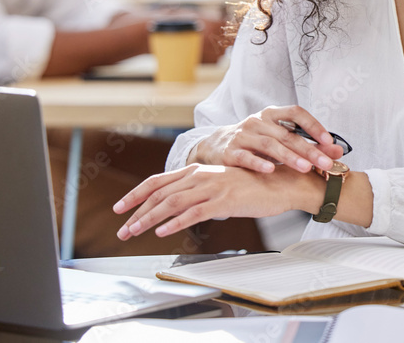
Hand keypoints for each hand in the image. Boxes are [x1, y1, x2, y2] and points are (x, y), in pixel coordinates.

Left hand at [114, 163, 318, 238]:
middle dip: (136, 211)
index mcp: (199, 170)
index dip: (136, 194)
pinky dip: (175, 223)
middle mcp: (201, 175)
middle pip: (159, 192)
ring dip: (148, 219)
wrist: (283, 183)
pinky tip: (162, 232)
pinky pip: (194, 212)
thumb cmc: (255, 187)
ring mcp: (212, 187)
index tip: (120, 208)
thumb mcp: (222, 187)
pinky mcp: (224, 200)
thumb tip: (181, 211)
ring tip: (133, 233)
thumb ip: (201, 194)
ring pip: (171, 203)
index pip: (158, 181)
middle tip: (121, 229)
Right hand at [198, 105, 342, 173]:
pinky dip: (259, 163)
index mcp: (272, 114)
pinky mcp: (230, 152)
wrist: (216, 147)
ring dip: (289, 157)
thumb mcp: (279, 139)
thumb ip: (307, 144)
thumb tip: (338, 152)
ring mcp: (243, 135)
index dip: (313, 125)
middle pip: (287, 134)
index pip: (296, 113)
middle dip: (309, 149)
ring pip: (269, 145)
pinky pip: (246, 157)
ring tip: (306, 168)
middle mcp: (257, 121)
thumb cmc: (255, 142)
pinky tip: (271, 170)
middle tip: (326, 163)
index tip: (329, 141)